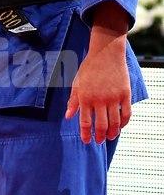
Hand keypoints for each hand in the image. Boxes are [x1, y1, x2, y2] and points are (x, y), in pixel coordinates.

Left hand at [65, 1, 130, 143]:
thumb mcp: (77, 83)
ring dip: (112, 133)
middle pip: (101, 125)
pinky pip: (126, 113)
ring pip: (114, 122)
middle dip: (99, 136)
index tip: (86, 141)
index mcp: (85, 98)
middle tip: (99, 141)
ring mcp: (113, 97)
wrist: (106, 53)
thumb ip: (73, 101)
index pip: (85, 122)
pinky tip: (120, 126)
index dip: (85, 134)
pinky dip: (124, 123)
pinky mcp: (125, 94)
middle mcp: (99, 99)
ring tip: (110, 137)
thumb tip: (68, 116)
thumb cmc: (89, 68)